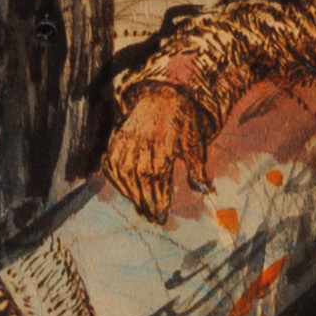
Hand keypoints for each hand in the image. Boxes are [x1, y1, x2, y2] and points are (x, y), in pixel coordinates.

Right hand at [104, 90, 228, 221]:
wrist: (163, 96)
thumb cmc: (183, 123)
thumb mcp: (194, 143)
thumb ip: (196, 169)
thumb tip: (204, 192)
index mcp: (162, 143)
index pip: (156, 176)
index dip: (158, 197)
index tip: (162, 215)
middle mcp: (140, 142)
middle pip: (138, 177)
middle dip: (146, 201)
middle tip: (154, 219)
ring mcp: (125, 141)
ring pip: (122, 173)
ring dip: (131, 195)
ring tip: (143, 210)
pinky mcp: (115, 141)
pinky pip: (111, 166)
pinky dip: (117, 182)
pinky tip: (127, 193)